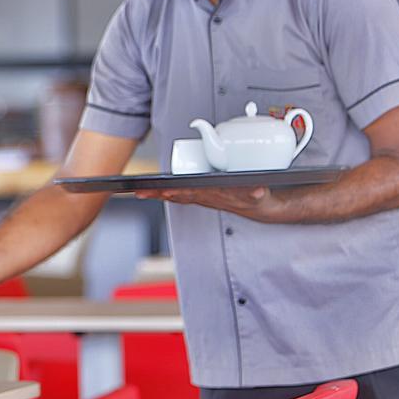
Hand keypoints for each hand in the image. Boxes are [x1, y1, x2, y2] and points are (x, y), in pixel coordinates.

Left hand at [134, 185, 286, 221]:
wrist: (256, 206)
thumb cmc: (254, 196)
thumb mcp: (258, 195)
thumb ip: (257, 193)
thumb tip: (258, 191)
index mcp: (215, 196)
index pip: (194, 194)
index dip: (180, 193)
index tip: (168, 192)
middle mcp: (205, 198)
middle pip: (179, 195)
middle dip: (160, 194)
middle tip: (143, 192)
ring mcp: (201, 198)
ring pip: (176, 197)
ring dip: (157, 195)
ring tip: (140, 192)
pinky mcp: (199, 196)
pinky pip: (178, 196)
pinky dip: (163, 194)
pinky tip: (149, 192)